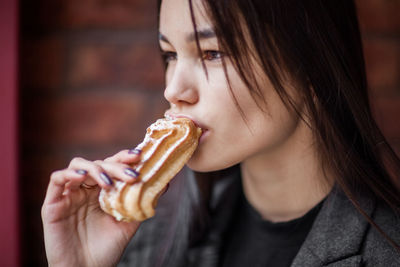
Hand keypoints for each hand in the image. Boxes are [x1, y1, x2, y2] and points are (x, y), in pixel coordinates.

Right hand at [42, 149, 141, 266]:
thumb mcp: (129, 224)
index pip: (112, 165)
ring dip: (96, 168)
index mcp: (103, 190)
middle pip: (99, 163)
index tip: (140, 156)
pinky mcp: (53, 203)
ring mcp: (70, 194)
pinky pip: (56, 179)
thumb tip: (165, 183)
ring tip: (108, 182)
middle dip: (116, 166)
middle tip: (132, 175)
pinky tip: (83, 177)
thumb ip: (142, 203)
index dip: (124, 157)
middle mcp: (87, 188)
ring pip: (79, 165)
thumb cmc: (106, 250)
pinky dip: (69, 174)